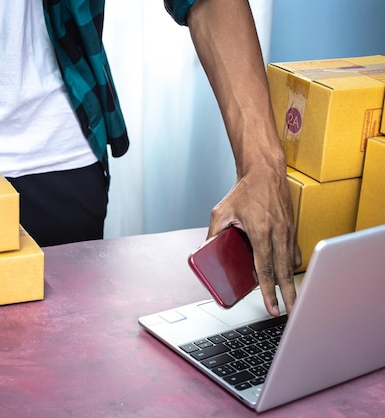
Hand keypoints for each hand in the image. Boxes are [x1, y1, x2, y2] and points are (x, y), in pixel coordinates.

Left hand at [207, 163, 301, 316]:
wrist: (265, 171)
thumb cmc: (245, 190)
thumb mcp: (221, 211)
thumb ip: (213, 233)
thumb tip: (204, 250)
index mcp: (261, 231)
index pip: (266, 269)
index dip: (269, 291)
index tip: (271, 307)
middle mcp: (279, 233)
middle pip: (285, 272)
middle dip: (288, 295)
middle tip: (289, 312)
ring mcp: (289, 230)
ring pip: (292, 263)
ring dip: (290, 281)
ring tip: (289, 298)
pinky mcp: (293, 228)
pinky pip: (294, 252)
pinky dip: (291, 265)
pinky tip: (285, 272)